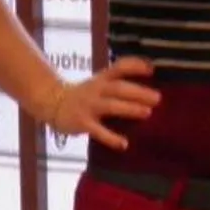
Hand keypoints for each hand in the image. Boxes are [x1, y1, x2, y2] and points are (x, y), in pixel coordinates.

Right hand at [37, 57, 160, 150]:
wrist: (52, 102)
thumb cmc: (84, 94)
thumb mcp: (99, 83)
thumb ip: (118, 82)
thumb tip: (147, 85)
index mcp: (102, 79)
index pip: (119, 67)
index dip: (135, 66)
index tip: (152, 70)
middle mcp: (96, 90)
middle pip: (118, 88)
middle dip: (138, 92)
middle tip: (157, 98)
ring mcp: (88, 106)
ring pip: (110, 106)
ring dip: (129, 109)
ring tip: (147, 113)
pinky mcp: (82, 123)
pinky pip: (98, 131)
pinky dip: (111, 138)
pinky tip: (124, 144)